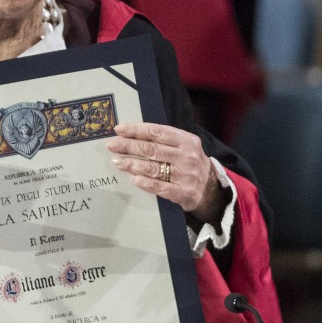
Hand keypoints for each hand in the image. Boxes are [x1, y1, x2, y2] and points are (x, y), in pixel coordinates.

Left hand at [106, 122, 225, 223]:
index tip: (119, 129)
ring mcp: (186, 175)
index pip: (158, 132)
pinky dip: (145, 182)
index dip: (137, 130)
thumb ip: (164, 139)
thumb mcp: (184, 146)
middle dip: (129, 146)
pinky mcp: (183, 193)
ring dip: (132, 164)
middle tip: (112, 145)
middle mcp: (187, 156)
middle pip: (152, 149)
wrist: (210, 187)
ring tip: (117, 161)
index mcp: (187, 140)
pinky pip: (160, 187)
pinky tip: (132, 178)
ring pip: (153, 168)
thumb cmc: (189, 162)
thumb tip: (132, 134)